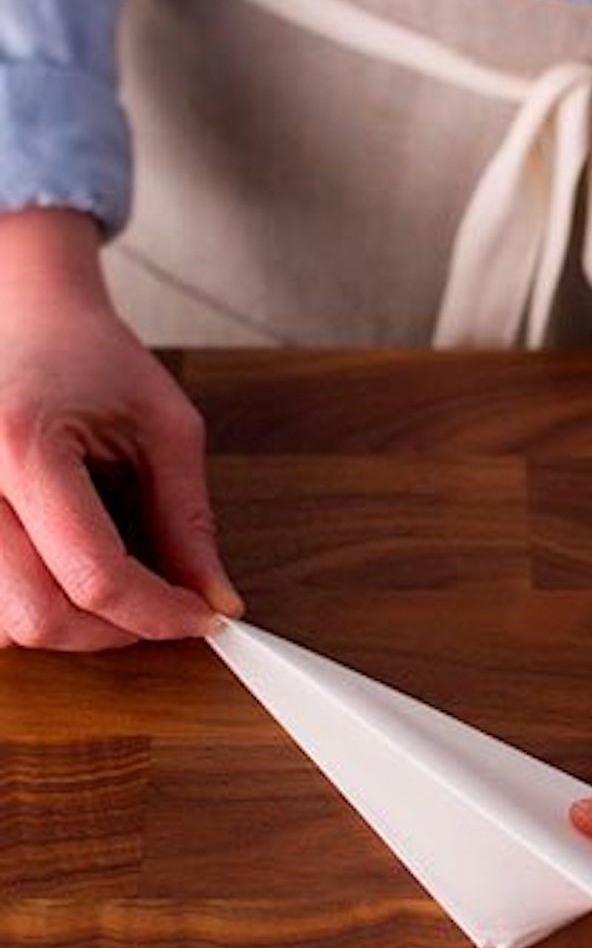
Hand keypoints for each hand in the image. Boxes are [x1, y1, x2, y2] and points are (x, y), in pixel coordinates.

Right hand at [0, 209, 237, 648]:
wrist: (19, 315)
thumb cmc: (89, 358)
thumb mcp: (164, 427)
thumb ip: (188, 521)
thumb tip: (215, 601)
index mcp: (21, 447)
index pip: (94, 574)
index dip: (159, 613)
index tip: (202, 617)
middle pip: (35, 615)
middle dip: (112, 632)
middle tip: (162, 611)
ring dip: (63, 627)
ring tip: (110, 589)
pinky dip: (25, 608)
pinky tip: (60, 578)